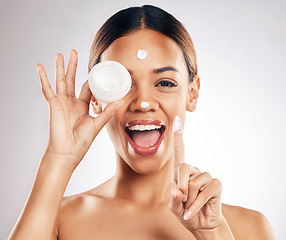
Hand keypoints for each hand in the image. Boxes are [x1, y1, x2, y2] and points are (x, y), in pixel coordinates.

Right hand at [37, 50, 122, 168]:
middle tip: (73, 52)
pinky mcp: (53, 104)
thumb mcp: (97, 124)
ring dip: (60, 67)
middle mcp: (71, 102)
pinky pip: (47, 89)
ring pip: (61, 80)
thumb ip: (107, 112)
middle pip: (72, 79)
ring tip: (60, 54)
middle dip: (73, 66)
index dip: (92, 80)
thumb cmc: (82, 141)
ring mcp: (62, 102)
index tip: (97, 71)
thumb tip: (120, 101)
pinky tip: (39, 67)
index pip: (87, 88)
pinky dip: (43, 78)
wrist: (68, 152)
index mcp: (82, 106)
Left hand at [169, 118, 222, 231]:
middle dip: (180, 187)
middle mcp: (194, 171)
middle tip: (182, 200)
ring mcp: (206, 177)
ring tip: (191, 205)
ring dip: (189, 199)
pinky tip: (192, 212)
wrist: (201, 224)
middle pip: (183, 168)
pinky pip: (204, 192)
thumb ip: (174, 199)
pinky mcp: (216, 185)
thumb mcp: (175, 208)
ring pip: (193, 183)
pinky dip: (195, 205)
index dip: (178, 137)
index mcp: (181, 173)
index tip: (177, 121)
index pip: (180, 152)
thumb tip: (177, 191)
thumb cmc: (185, 212)